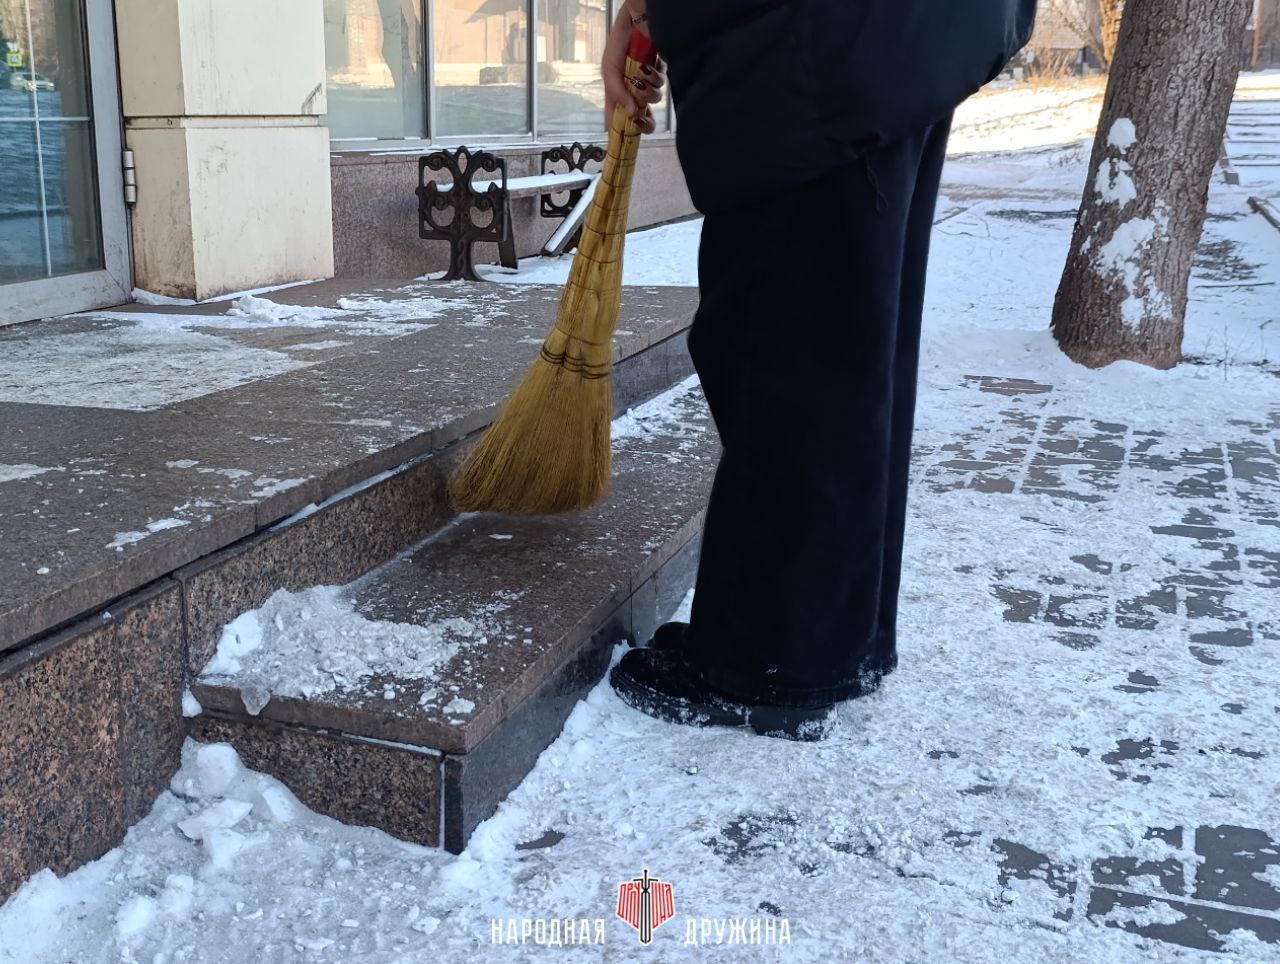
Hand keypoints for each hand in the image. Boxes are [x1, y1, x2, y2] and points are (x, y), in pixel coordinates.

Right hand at [602, 2, 664, 133]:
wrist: (642, 15)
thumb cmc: (622, 38)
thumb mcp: (610, 66)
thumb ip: (616, 92)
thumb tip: (632, 115)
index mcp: (616, 87)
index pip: (616, 115)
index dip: (621, 129)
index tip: (625, 142)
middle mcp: (632, 85)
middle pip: (640, 114)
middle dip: (643, 119)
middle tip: (644, 121)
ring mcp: (647, 79)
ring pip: (653, 99)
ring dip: (650, 91)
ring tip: (643, 74)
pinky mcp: (661, 70)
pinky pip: (662, 84)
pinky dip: (657, 77)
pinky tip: (652, 64)